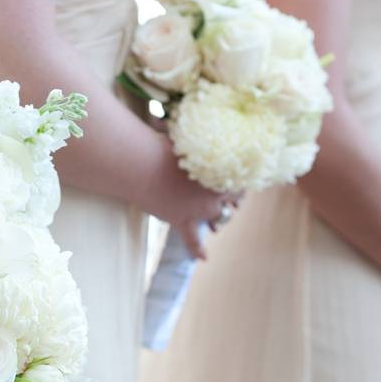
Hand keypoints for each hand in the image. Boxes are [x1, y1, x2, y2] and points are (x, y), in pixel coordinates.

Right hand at [135, 140, 233, 258]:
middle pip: (231, 199)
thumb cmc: (160, 143)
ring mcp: (198, 209)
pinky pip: (192, 239)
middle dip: (232, 201)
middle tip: (233, 202)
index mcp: (218, 169)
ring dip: (220, 219)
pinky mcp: (181, 220)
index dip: (238, 180)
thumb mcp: (184, 136)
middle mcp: (213, 192)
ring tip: (218, 222)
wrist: (142, 162)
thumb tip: (192, 124)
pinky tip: (203, 257)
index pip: (237, 178)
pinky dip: (197, 249)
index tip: (239, 177)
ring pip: (218, 219)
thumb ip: (194, 139)